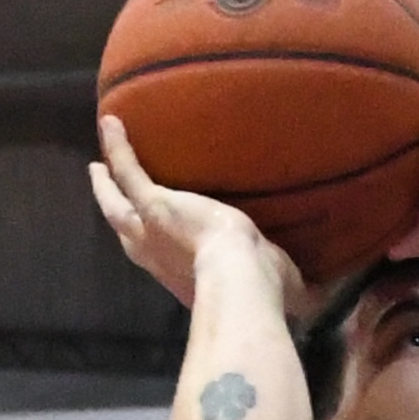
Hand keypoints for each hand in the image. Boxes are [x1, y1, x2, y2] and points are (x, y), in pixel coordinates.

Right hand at [88, 111, 309, 315]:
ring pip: (117, 204)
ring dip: (107, 182)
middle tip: (103, 190)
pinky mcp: (153, 203)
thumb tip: (320, 298)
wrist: (241, 280)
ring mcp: (150, 230)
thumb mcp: (281, 288)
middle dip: (115, 211)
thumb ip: (296, 290)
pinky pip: (129, 169)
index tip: (148, 235)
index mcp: (185, 279)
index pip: (162, 259)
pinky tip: (111, 122)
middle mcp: (158, 258)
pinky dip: (118, 146)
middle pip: (125, 231)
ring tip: (98, 161)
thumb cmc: (263, 290)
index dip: (153, 245)